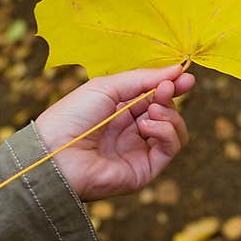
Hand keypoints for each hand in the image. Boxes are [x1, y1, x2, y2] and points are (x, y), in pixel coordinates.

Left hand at [35, 66, 194, 201]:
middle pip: (167, 112)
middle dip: (170, 98)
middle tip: (166, 90)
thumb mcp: (107, 87)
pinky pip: (170, 148)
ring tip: (151, 112)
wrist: (55, 154)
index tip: (185, 77)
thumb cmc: (72, 117)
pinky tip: (145, 128)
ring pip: (175, 131)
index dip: (171, 87)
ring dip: (170, 116)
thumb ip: (143, 79)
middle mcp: (132, 132)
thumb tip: (177, 70)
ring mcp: (139, 151)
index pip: (155, 98)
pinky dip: (165, 133)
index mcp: (120, 112)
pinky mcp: (145, 170)